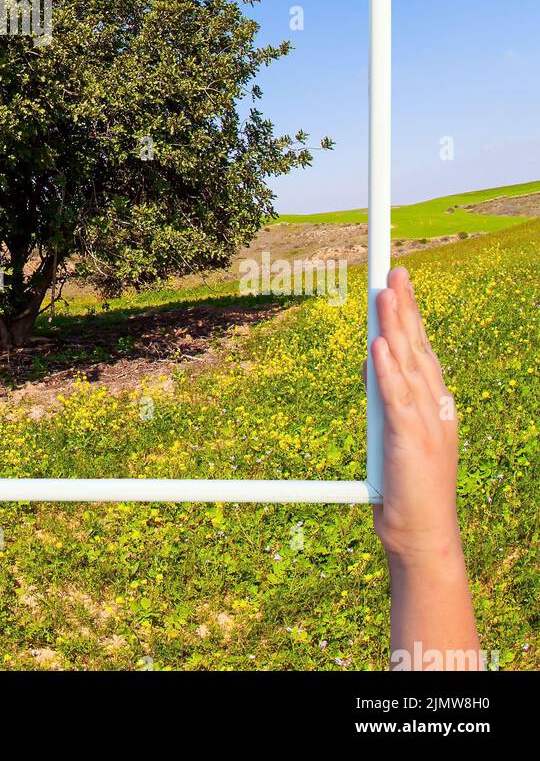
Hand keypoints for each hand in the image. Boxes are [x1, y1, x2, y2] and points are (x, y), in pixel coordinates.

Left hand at [368, 266, 461, 563]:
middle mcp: (437, 408)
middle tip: (393, 273)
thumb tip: (372, 361)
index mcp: (436, 405)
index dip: (410, 315)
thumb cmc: (407, 487)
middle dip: (404, 309)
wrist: (422, 536)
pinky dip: (386, 372)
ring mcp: (427, 424)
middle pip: (418, 349)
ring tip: (384, 296)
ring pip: (408, 367)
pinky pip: (396, 401)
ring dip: (395, 330)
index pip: (422, 350)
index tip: (399, 282)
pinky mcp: (410, 442)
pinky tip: (378, 347)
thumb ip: (388, 397)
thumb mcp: (397, 433)